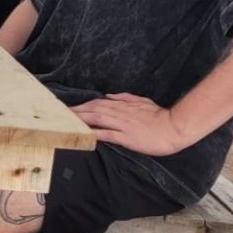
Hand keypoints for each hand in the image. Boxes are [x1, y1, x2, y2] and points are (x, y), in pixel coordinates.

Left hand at [71, 93, 186, 156]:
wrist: (173, 127)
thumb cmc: (159, 115)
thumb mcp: (141, 101)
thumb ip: (125, 97)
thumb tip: (109, 95)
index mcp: (121, 105)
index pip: (96, 102)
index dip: (82, 105)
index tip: (69, 107)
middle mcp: (118, 112)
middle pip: (91, 109)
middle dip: (75, 111)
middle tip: (59, 113)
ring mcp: (121, 124)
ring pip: (95, 119)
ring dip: (79, 119)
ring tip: (65, 121)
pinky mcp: (126, 136)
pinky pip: (106, 134)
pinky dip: (94, 133)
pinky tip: (83, 134)